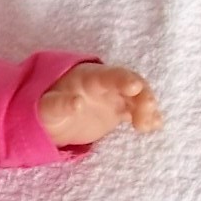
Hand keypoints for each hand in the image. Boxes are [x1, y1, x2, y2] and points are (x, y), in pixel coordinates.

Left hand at [38, 63, 162, 147]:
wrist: (51, 116)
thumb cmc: (46, 107)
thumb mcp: (46, 107)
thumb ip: (59, 104)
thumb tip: (76, 103)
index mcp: (89, 77)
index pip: (109, 75)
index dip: (123, 79)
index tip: (134, 87)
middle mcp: (106, 84)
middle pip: (130, 84)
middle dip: (141, 95)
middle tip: (146, 111)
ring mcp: (114, 97)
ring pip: (137, 98)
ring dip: (147, 109)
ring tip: (149, 125)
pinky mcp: (118, 111)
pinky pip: (136, 112)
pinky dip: (147, 118)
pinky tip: (155, 126)